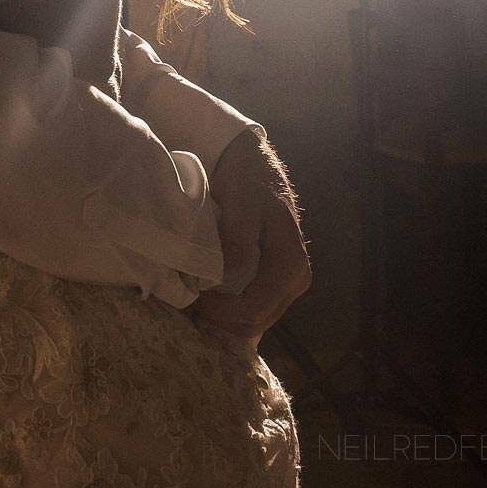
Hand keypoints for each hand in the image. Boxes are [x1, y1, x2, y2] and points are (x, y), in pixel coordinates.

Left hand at [190, 128, 310, 351]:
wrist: (255, 165)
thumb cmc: (246, 182)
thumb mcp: (241, 204)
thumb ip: (239, 241)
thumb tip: (230, 278)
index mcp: (291, 263)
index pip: (255, 308)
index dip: (222, 314)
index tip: (192, 303)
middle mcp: (297, 278)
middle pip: (258, 321)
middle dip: (223, 322)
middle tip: (189, 308)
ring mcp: (290, 282)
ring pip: (257, 319)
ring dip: (227, 319)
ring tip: (196, 304)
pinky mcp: (279, 280)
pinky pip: (257, 307)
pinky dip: (233, 311)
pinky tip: (210, 300)